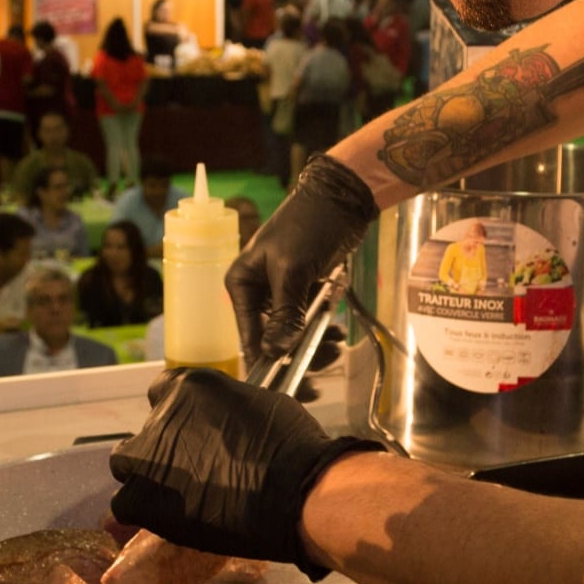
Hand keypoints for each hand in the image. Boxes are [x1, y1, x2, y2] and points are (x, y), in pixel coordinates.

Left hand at [108, 368, 382, 569]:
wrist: (296, 495)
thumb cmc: (292, 447)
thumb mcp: (259, 404)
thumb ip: (226, 410)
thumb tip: (221, 423)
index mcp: (189, 386)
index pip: (165, 391)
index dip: (178, 415)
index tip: (191, 432)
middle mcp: (161, 416)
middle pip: (146, 432)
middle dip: (162, 448)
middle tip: (189, 468)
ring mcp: (148, 458)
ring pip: (129, 465)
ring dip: (148, 477)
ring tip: (178, 496)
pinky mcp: (143, 498)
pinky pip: (126, 504)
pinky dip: (143, 510)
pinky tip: (169, 517)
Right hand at [225, 154, 379, 365]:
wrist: (341, 199)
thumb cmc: (308, 226)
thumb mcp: (292, 271)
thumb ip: (284, 314)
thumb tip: (275, 353)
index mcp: (242, 284)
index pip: (248, 335)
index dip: (267, 362)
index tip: (289, 383)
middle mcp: (257, 292)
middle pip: (272, 340)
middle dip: (299, 352)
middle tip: (327, 355)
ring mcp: (281, 294)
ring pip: (292, 335)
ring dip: (314, 344)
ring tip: (336, 342)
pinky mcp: (303, 293)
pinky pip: (307, 323)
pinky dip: (322, 331)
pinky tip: (336, 332)